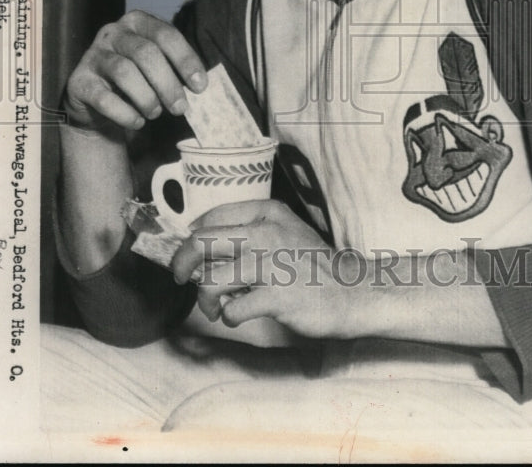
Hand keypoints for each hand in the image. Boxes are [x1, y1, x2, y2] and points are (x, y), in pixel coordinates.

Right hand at [63, 9, 206, 134]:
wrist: (96, 104)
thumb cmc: (137, 81)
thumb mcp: (157, 69)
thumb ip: (175, 70)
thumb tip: (200, 86)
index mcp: (138, 22)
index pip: (166, 34)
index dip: (185, 59)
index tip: (200, 86)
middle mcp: (113, 32)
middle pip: (146, 53)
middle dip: (167, 83)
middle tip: (180, 108)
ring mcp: (93, 54)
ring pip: (124, 72)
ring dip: (146, 98)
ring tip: (155, 114)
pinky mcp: (79, 80)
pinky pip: (104, 97)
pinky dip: (125, 114)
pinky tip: (137, 122)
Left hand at [172, 200, 355, 337]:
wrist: (350, 292)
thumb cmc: (312, 265)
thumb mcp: (286, 231)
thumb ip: (251, 230)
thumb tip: (202, 241)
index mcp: (268, 214)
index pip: (212, 217)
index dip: (191, 237)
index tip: (190, 252)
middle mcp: (267, 234)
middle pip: (202, 242)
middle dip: (181, 262)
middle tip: (181, 277)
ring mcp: (271, 265)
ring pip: (211, 281)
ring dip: (206, 300)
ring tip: (216, 307)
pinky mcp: (276, 296)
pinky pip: (233, 310)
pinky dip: (230, 316)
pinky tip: (240, 315)